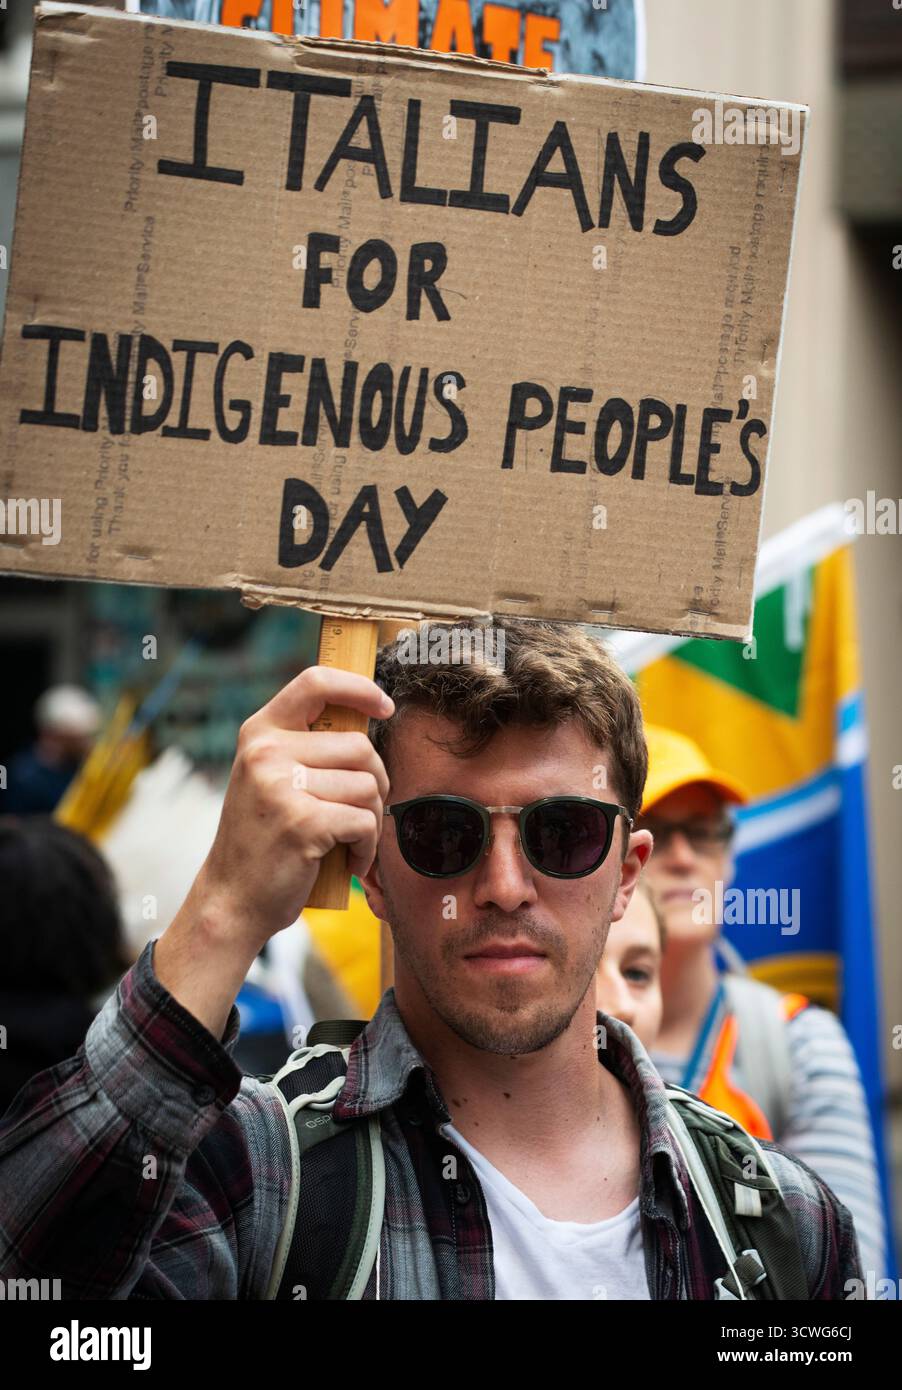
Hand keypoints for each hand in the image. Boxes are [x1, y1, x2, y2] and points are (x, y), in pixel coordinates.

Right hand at [155, 666, 392, 1037]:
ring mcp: (281, 786)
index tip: (384, 707)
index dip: (359, 688)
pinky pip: (366, 823)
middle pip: (359, 747)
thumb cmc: (264, 839)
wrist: (231, 900)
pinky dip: (368, 848)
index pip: (315, 682)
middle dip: (375, 783)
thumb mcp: (271, 778)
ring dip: (371, 820)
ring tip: (347, 841)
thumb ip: (307, 747)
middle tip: (359, 813)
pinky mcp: (302, 823)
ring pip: (368, 787)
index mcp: (260, 732)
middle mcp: (266, 752)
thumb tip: (369, 719)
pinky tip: (350, 862)